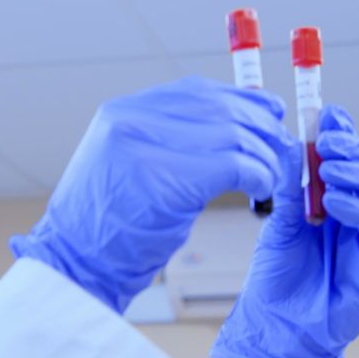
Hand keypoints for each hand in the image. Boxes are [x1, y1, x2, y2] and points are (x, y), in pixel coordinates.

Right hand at [10, 76, 292, 312]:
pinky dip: (258, 175)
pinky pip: (232, 164)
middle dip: (261, 126)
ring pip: (231, 134)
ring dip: (264, 156)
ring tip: (274, 177)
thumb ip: (165, 140)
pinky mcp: (164, 180)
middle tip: (283, 149)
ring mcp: (142, 147)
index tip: (269, 114)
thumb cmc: (108, 228)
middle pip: (218, 107)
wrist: (75, 266)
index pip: (195, 91)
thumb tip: (228, 125)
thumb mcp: (127, 167)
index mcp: (120, 113)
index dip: (241, 100)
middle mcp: (128, 120)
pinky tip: (262, 190)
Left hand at [211, 105, 358, 357]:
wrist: (274, 326)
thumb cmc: (276, 277)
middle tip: (328, 142)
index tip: (328, 116)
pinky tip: (334, 202)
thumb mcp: (278, 222)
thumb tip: (292, 143)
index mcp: (341, 206)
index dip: (347, 136)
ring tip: (329, 171)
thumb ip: (290, 186)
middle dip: (357, 151)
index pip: (356, 162)